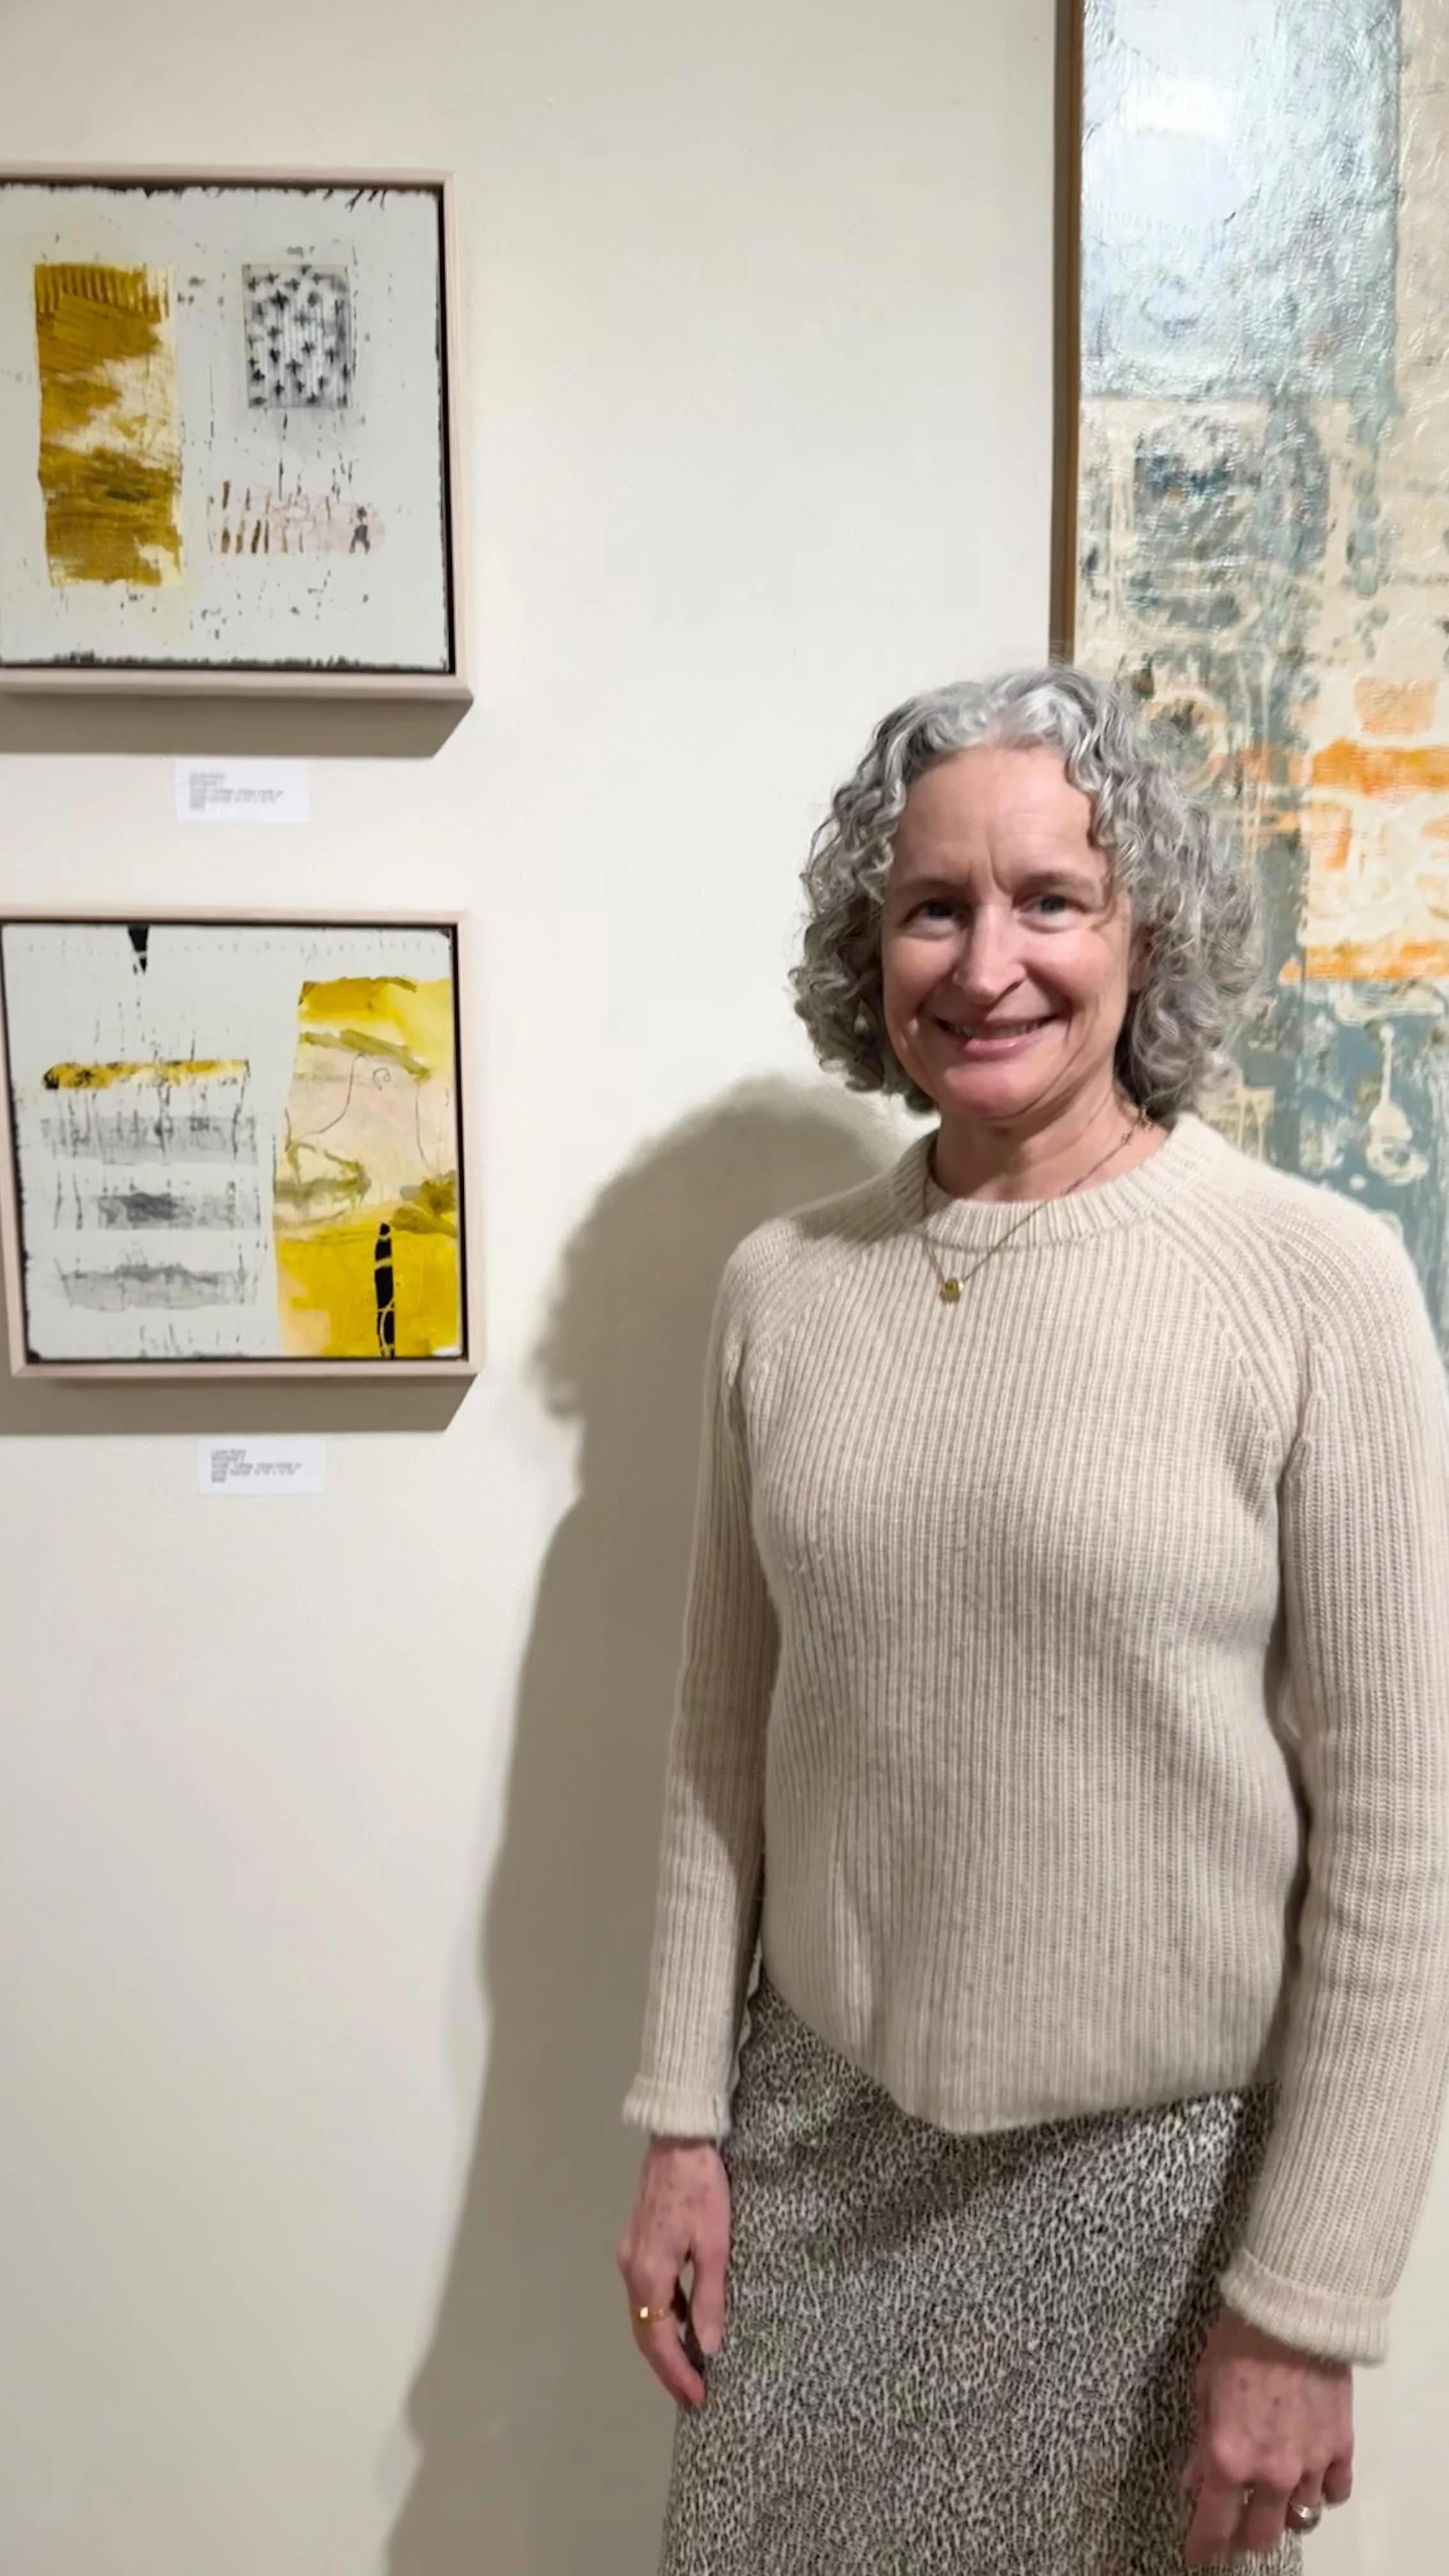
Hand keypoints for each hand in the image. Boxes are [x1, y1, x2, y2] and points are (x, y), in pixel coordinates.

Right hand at [617, 2136, 730, 2407]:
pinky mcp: (637, 2241)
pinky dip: (661, 2316)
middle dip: (667, 2367)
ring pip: (643, 2313)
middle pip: (644, 2332)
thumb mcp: (714, 2245)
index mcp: (648, 2274)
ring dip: (663, 2343)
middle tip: (692, 2394)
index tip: (697, 2398)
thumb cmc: (702, 2190)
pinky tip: (682, 2321)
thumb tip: (706, 2347)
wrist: (679, 2140)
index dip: (677, 2373)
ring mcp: (629, 2254)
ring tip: (689, 2366)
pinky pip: (646, 2293)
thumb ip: (708, 2297)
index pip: (659, 2340)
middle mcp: (630, 2269)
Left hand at [1182, 2309, 1353, 2563]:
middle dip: (1245, 2535)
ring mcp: (1311, 2463)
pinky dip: (1324, 2491)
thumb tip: (1193, 2478)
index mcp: (1229, 2458)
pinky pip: (1337, 2491)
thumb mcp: (1202, 2388)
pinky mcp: (1341, 2447)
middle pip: (1262, 2534)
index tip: (1198, 2555)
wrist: (1292, 2312)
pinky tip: (1312, 2479)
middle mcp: (1272, 2473)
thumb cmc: (1237, 2342)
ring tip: (1274, 2496)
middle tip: (1236, 2524)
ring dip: (1285, 2512)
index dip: (1203, 2546)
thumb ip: (1200, 2440)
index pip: (1214, 2525)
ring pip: (1301, 2517)